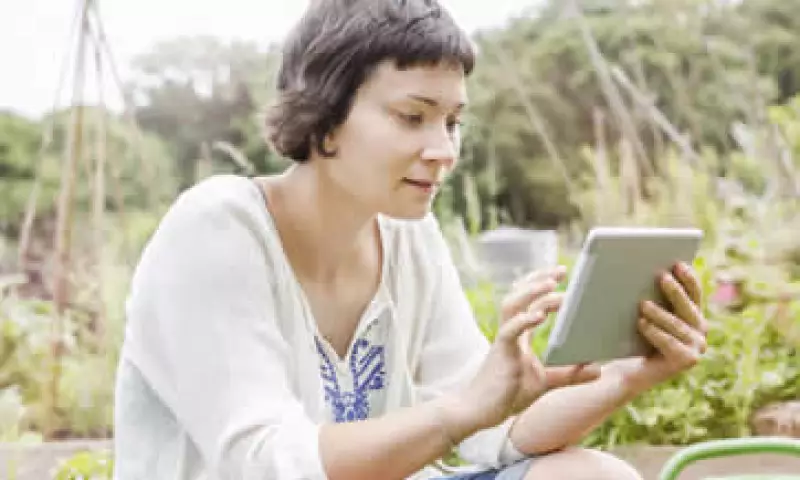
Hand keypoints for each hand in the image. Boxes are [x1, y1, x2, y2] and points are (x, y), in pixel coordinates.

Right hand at [459, 267, 600, 430]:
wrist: (480, 411)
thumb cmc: (507, 395)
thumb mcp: (545, 383)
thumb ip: (569, 374)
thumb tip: (598, 369)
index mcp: (518, 335)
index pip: (530, 302)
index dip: (544, 286)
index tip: (562, 275)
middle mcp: (509, 332)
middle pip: (518, 294)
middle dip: (538, 279)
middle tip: (562, 270)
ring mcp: (503, 340)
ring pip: (512, 305)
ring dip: (531, 292)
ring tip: (551, 284)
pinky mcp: (501, 353)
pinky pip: (510, 331)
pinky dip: (524, 320)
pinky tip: (540, 314)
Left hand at [611, 261, 707, 390]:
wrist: (629, 371)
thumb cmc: (636, 338)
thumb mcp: (646, 314)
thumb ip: (653, 297)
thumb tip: (652, 272)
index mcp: (693, 317)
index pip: (694, 293)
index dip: (688, 278)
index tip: (678, 263)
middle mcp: (700, 332)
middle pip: (688, 307)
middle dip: (675, 291)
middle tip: (661, 277)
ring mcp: (696, 348)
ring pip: (677, 325)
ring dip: (660, 313)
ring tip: (643, 304)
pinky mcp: (687, 361)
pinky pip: (670, 343)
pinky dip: (655, 332)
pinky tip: (642, 323)